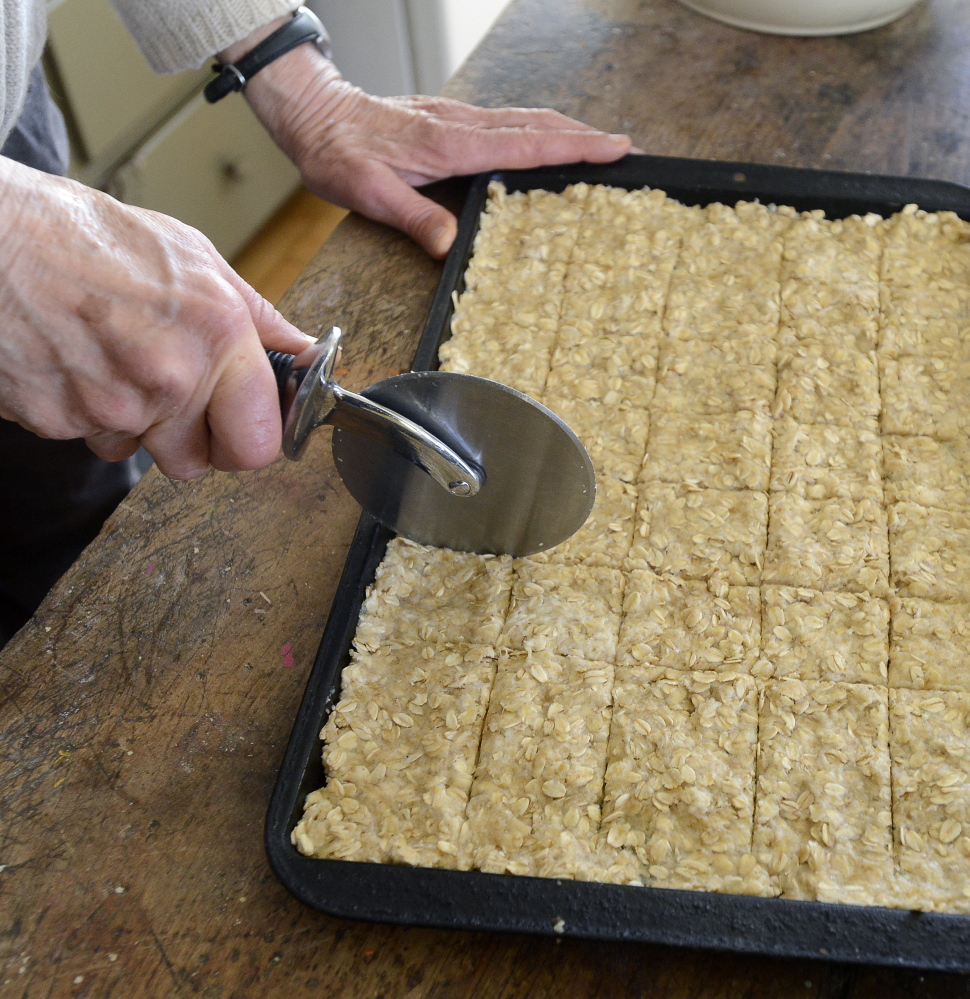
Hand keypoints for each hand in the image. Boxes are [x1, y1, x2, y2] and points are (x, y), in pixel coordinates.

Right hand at [0, 157, 312, 478]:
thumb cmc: (88, 235)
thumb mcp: (195, 258)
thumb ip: (259, 319)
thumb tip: (307, 356)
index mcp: (216, 338)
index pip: (259, 445)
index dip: (251, 437)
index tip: (245, 423)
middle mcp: (167, 379)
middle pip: (198, 464)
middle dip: (194, 441)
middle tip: (180, 399)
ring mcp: (109, 405)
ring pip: (141, 452)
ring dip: (138, 423)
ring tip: (117, 360)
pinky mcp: (56, 420)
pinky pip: (91, 438)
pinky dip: (88, 411)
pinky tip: (80, 362)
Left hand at [230, 39, 631, 257]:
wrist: (315, 115)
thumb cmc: (338, 154)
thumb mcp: (367, 193)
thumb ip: (412, 215)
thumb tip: (450, 243)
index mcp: (448, 144)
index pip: (524, 144)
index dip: (571, 147)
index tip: (612, 150)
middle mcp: (460, 124)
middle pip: (535, 124)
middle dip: (583, 135)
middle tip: (625, 149)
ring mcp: (456, 117)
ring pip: (524, 118)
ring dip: (565, 128)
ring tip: (600, 143)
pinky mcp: (450, 118)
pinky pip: (506, 120)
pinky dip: (537, 128)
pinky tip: (546, 138)